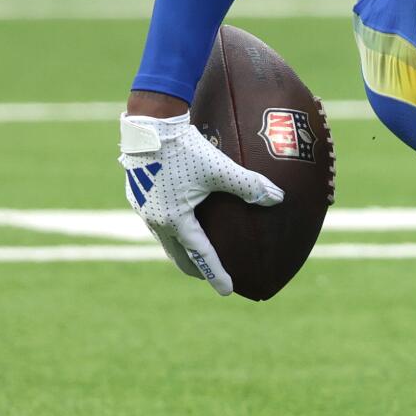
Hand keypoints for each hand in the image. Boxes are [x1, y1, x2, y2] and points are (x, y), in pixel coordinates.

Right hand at [119, 112, 282, 295]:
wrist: (149, 125)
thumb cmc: (186, 147)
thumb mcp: (220, 168)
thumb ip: (249, 185)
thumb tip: (278, 197)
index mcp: (175, 220)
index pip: (201, 255)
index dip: (216, 274)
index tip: (229, 290)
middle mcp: (156, 220)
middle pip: (178, 255)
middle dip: (196, 268)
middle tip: (211, 275)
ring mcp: (143, 208)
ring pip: (166, 239)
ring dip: (182, 249)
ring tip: (196, 251)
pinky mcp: (137, 194)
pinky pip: (157, 221)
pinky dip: (172, 228)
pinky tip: (180, 217)